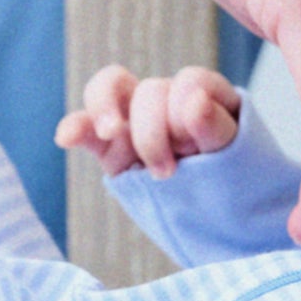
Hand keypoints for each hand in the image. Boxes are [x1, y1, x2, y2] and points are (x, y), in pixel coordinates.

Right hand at [57, 63, 242, 180]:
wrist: (221, 218)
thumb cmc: (234, 179)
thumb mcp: (234, 154)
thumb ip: (215, 126)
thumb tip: (194, 98)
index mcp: (203, 93)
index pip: (188, 82)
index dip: (186, 111)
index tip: (192, 148)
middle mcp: (167, 99)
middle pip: (149, 91)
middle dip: (153, 132)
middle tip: (167, 172)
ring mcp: (135, 120)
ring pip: (109, 90)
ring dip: (106, 109)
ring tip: (111, 132)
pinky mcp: (110, 146)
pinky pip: (86, 127)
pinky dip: (75, 128)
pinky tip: (66, 137)